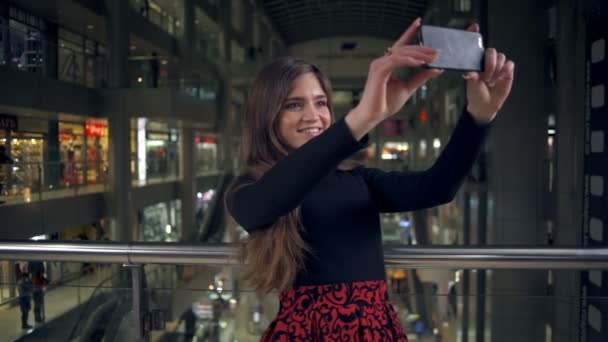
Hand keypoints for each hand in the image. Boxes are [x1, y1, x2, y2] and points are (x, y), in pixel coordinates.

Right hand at [346, 18, 442, 138]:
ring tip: (432, 57)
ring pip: (401, 53)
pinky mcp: (379, 71)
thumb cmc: (385, 103)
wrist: (373, 115)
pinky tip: (420, 63)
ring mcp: (379, 65)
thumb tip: (436, 69)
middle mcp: (382, 61)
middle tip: (437, 51)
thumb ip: (420, 77)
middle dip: (422, 48)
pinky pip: (396, 61)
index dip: (410, 33)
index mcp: (388, 64)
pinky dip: (409, 60)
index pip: (401, 46)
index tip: (419, 23)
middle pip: (404, 48)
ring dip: (418, 54)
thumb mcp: (408, 88)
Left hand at [463, 23, 514, 122]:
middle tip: (486, 77)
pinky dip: (506, 70)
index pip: (477, 46)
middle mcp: (487, 61)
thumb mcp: (471, 85)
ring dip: (497, 70)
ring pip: (501, 57)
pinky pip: (510, 64)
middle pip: (492, 51)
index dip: (475, 34)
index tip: (475, 26)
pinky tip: (501, 78)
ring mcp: (498, 66)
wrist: (485, 105)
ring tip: (492, 81)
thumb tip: (469, 73)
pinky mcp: (508, 71)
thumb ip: (471, 76)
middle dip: (489, 64)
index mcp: (477, 62)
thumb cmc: (476, 93)